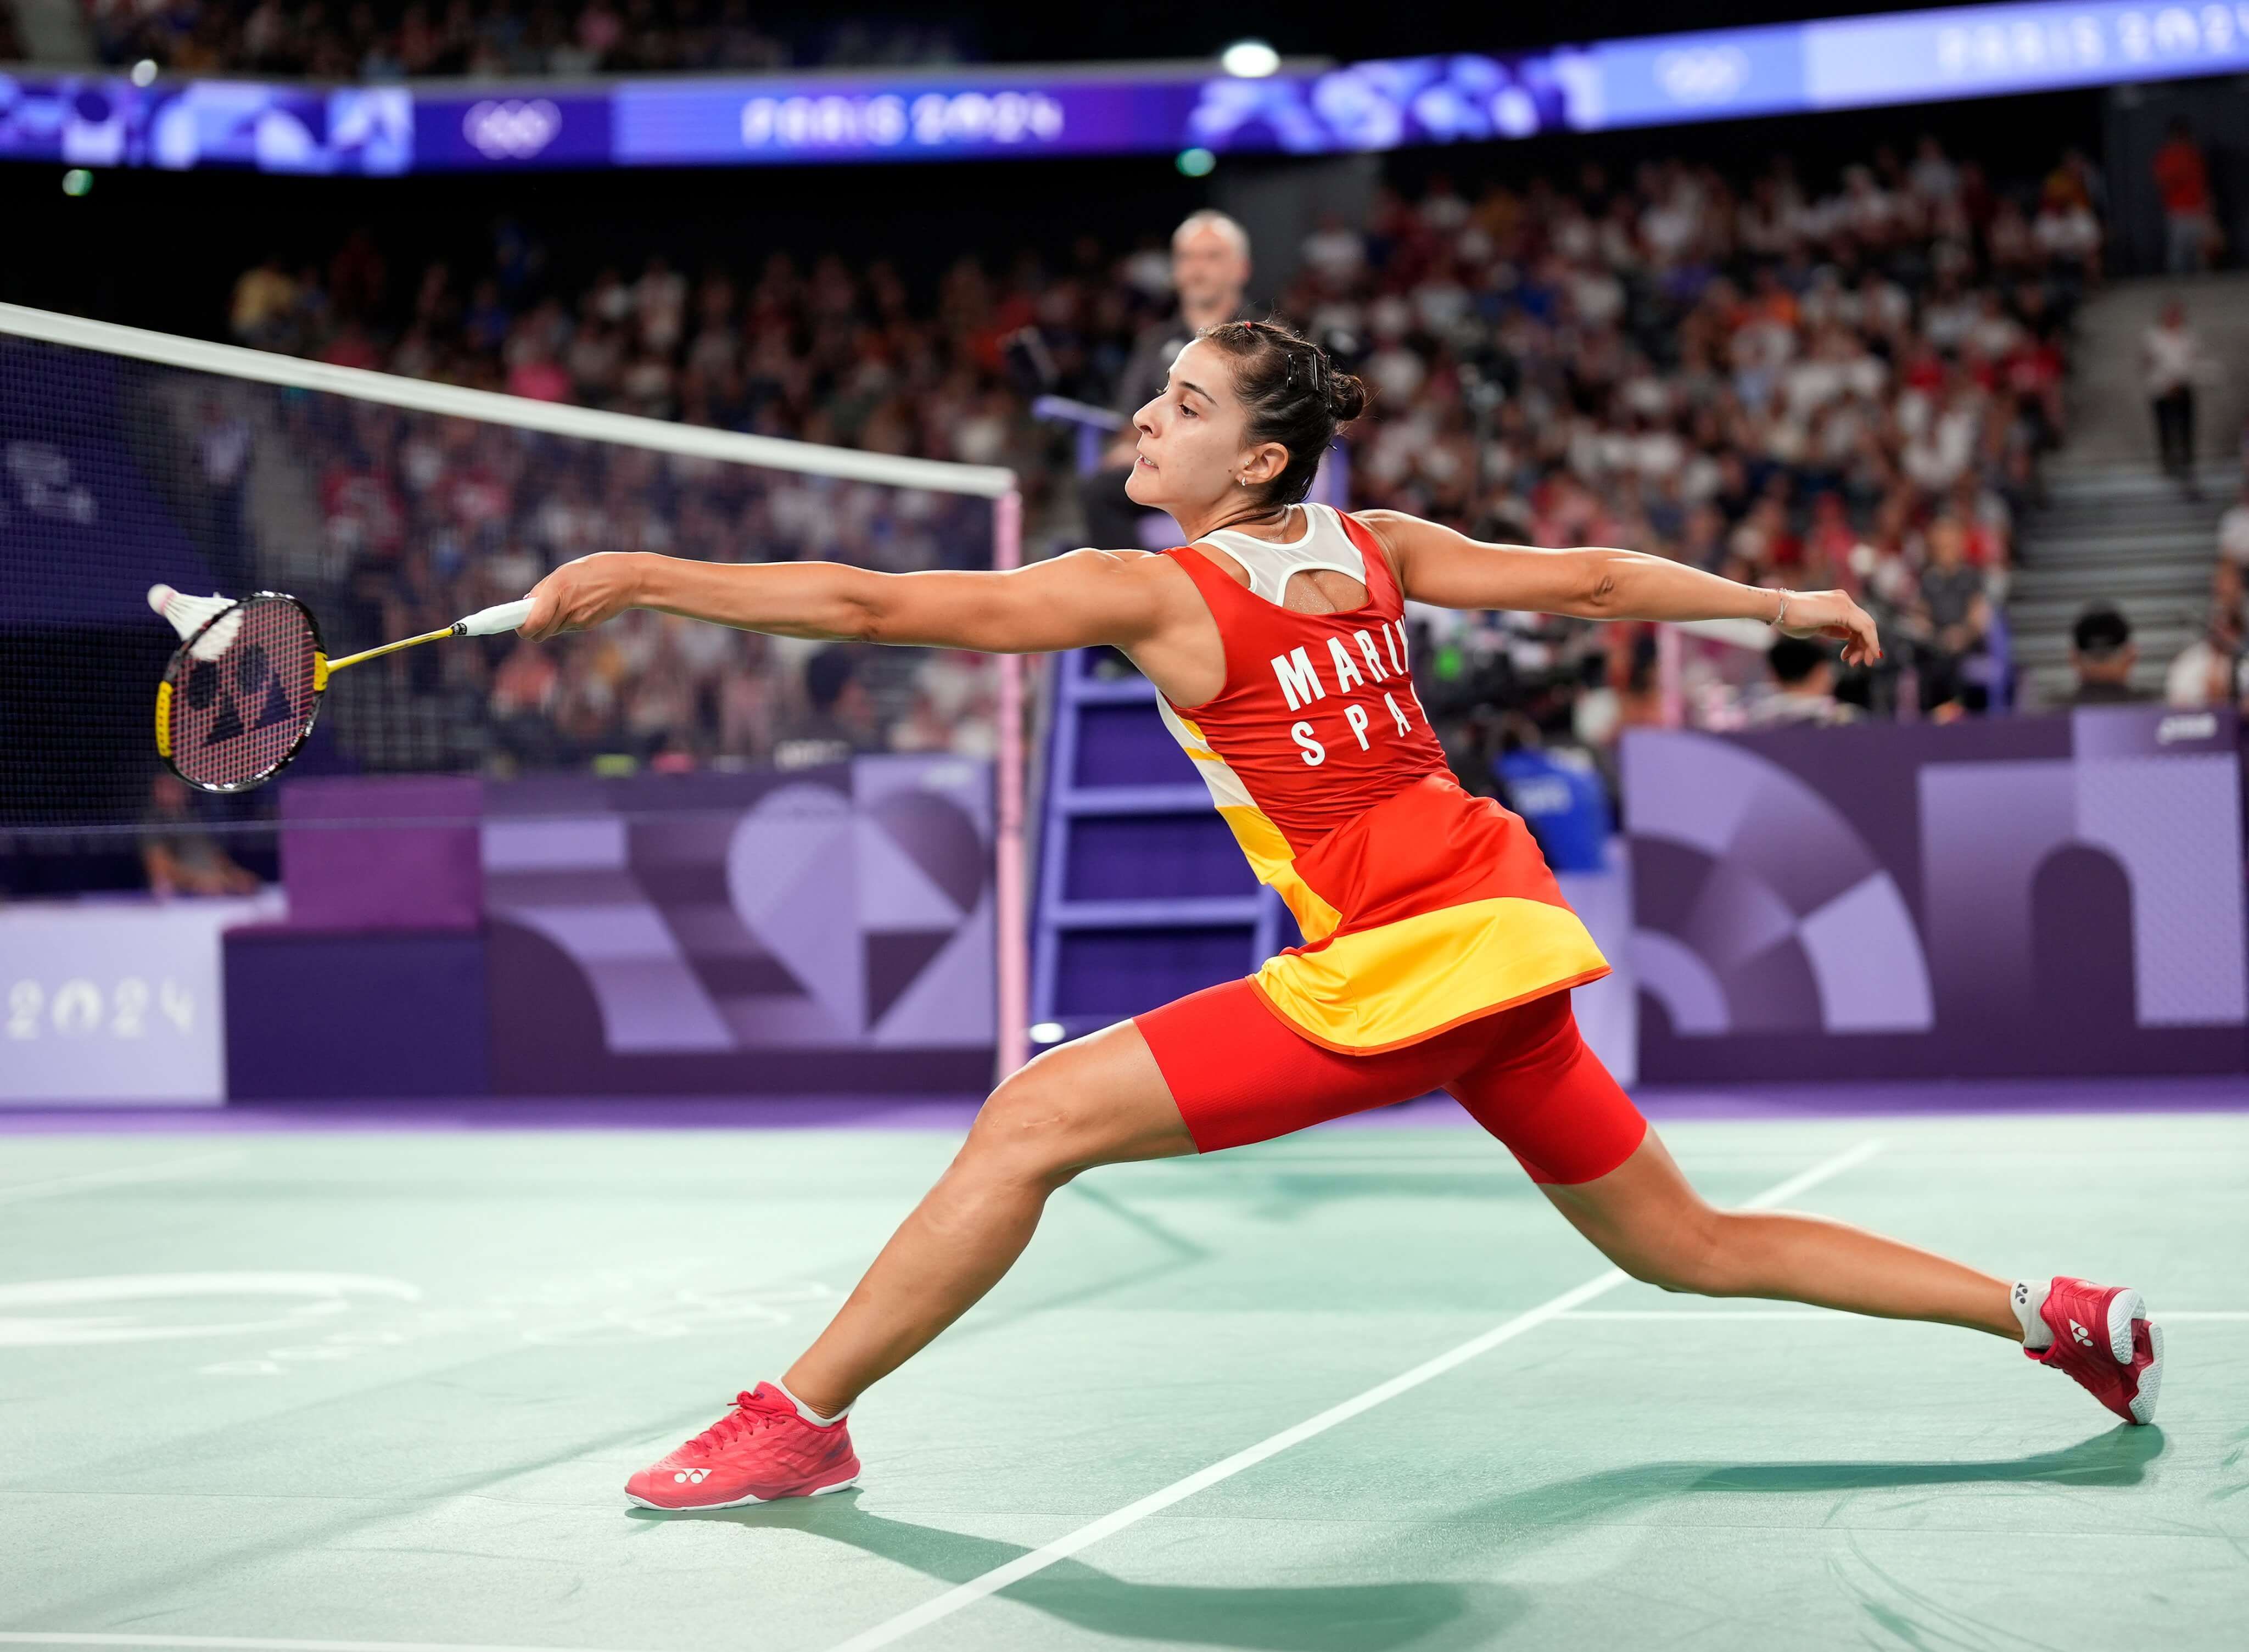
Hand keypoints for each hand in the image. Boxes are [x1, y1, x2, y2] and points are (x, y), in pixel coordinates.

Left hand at [521, 552, 646, 641]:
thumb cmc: (595, 569)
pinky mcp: (588, 625)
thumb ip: (543, 589)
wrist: (630, 579)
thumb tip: (526, 604)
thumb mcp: (565, 571)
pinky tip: (577, 604)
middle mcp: (567, 608)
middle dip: (533, 628)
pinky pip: (567, 627)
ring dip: (550, 622)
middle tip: (533, 615)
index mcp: (557, 590)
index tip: (516, 623)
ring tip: (562, 602)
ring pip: (553, 630)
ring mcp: (579, 620)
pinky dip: (565, 620)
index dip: (521, 628)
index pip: (532, 623)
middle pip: (539, 633)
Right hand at [1776, 588, 1882, 666]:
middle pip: (1865, 625)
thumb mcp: (1816, 628)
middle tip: (1856, 663)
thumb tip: (1847, 635)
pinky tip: (1867, 654)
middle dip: (1864, 646)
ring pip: (1868, 626)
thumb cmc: (1790, 619)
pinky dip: (1869, 642)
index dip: (1857, 642)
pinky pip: (1865, 627)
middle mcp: (1844, 600)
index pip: (1856, 623)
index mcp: (1837, 603)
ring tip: (1855, 662)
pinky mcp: (1843, 610)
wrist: (1778, 609)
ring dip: (1866, 647)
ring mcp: (1844, 603)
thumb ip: (1833, 630)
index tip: (1849, 658)